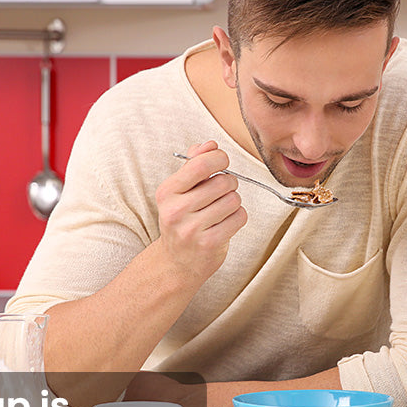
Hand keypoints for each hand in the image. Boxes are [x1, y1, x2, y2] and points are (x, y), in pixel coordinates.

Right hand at [155, 141, 247, 282]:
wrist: (177, 262)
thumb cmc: (183, 220)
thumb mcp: (180, 191)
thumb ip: (194, 163)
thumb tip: (210, 144)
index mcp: (167, 191)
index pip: (201, 163)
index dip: (220, 158)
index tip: (221, 163)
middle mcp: (176, 210)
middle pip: (223, 182)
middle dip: (229, 184)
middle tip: (222, 192)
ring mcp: (191, 229)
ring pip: (234, 200)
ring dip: (234, 202)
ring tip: (222, 210)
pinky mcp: (209, 243)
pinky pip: (239, 217)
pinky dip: (238, 218)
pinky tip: (226, 223)